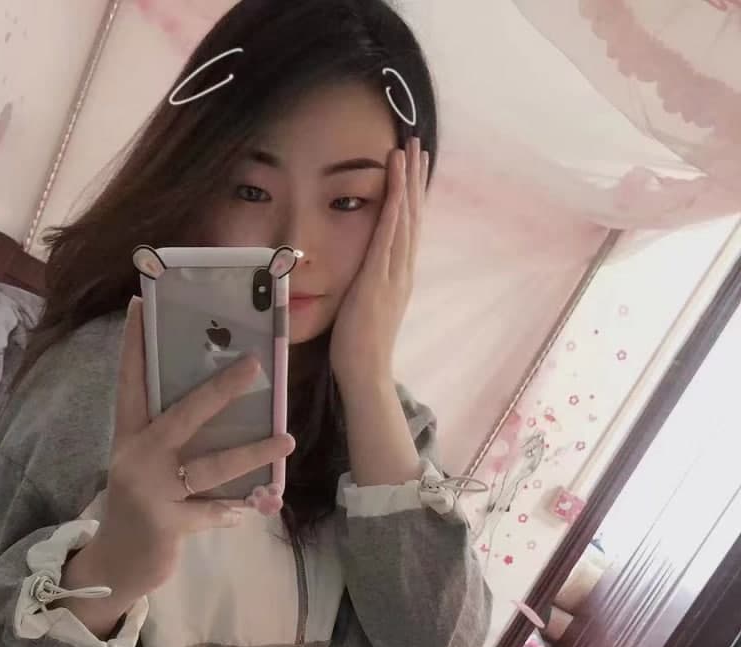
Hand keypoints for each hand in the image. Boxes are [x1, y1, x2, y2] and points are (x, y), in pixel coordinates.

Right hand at [67, 298, 294, 614]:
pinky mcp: (166, 523)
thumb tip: (221, 405)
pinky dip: (235, 510)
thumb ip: (172, 438)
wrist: (117, 562)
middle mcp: (137, 457)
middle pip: (182, 414)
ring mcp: (151, 491)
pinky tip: (256, 507)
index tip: (140, 303)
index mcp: (130, 436)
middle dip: (220, 389)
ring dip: (252, 452)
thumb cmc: (142, 505)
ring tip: (286, 440)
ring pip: (211, 465)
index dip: (136, 344)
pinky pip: (213, 511)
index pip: (132, 381)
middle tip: (254, 365)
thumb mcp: (147, 466)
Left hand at [329, 137, 427, 392]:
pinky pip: (389, 239)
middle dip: (415, 178)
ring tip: (408, 151)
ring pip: (405, 220)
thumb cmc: (360, 345)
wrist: (366, 371)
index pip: (408, 226)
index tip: (415, 166)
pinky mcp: (379, 280)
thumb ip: (370, 284)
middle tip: (418, 143)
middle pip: (413, 215)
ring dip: (407, 183)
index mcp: (399, 275)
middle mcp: (402, 270)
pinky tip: (397, 187)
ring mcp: (393, 274)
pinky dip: (395, 210)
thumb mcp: (367, 305)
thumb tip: (365, 270)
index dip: (412, 194)